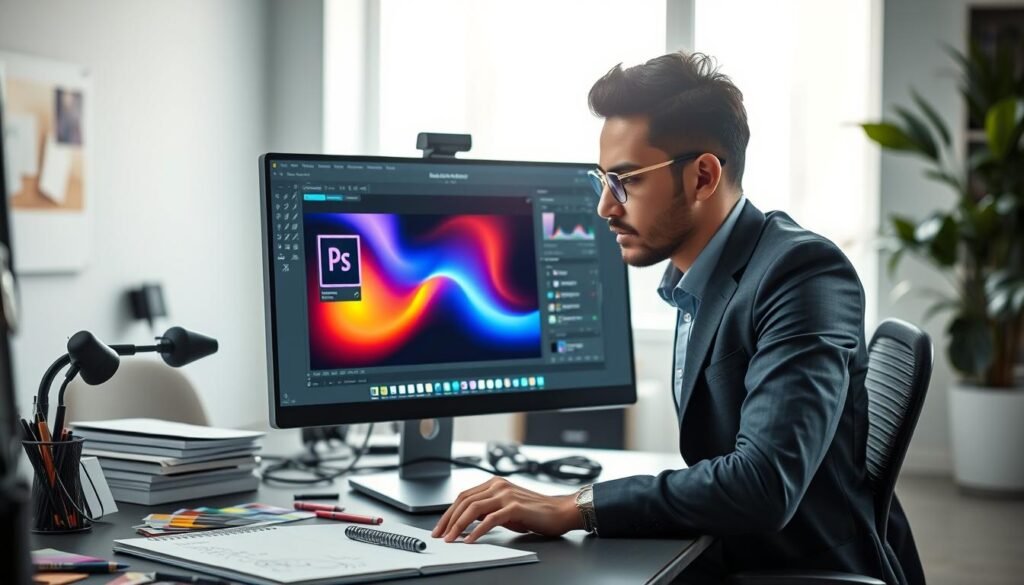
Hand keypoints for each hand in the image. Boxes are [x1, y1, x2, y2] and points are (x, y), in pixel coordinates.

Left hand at [431, 477, 582, 542]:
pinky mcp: (515, 507)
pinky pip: (490, 519)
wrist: (560, 512)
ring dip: (458, 525)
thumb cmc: (535, 512)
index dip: (449, 512)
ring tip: (451, 539)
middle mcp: (498, 485)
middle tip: (440, 535)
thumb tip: (466, 523)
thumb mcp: (506, 509)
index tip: (440, 527)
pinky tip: (470, 540)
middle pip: (465, 501)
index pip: (464, 496)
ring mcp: (506, 495)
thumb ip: (488, 511)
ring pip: (473, 509)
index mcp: (495, 483)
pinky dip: (477, 531)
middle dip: (449, 520)